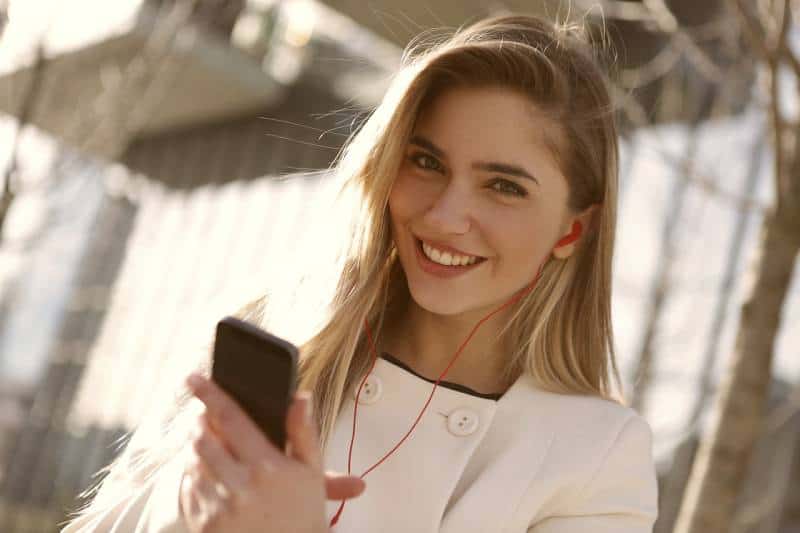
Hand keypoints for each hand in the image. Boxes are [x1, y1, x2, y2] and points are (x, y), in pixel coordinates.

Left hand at [180, 373, 364, 532]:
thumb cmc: (304, 509)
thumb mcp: (312, 469)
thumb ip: (304, 430)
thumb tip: (301, 396)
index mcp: (266, 466)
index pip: (229, 418)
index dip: (210, 394)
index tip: (194, 377)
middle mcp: (239, 486)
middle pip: (201, 438)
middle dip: (200, 421)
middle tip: (206, 415)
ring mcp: (219, 507)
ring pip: (192, 462)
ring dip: (198, 448)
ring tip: (215, 447)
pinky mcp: (204, 525)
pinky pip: (188, 489)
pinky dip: (195, 476)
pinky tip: (214, 476)